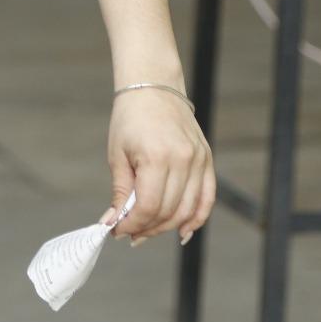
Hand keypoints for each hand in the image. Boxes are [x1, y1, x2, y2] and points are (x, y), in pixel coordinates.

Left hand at [98, 88, 215, 245]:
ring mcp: (198, 159)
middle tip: (130, 234)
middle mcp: (182, 160)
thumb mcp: (118, 154)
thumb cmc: (130, 118)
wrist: (153, 87)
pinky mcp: (207, 158)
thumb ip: (121, 192)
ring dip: (167, 227)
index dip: (133, 224)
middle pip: (169, 212)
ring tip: (148, 231)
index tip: (118, 230)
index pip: (149, 207)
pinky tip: (182, 231)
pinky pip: (207, 198)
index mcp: (156, 157)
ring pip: (187, 210)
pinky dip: (196, 218)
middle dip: (147, 228)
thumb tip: (113, 222)